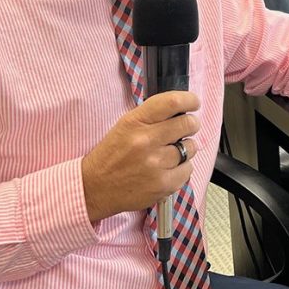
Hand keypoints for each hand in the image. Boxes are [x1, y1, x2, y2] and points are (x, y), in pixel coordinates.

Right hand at [81, 91, 200, 222]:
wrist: (94, 189)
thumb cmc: (111, 156)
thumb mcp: (125, 126)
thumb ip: (152, 117)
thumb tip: (182, 110)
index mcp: (135, 122)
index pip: (172, 102)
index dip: (190, 100)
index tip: (194, 103)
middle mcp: (146, 141)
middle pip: (187, 123)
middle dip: (191, 124)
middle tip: (186, 128)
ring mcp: (155, 164)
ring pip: (191, 147)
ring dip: (185, 148)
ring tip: (170, 153)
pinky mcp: (163, 184)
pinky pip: (188, 169)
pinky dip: (182, 169)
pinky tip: (167, 169)